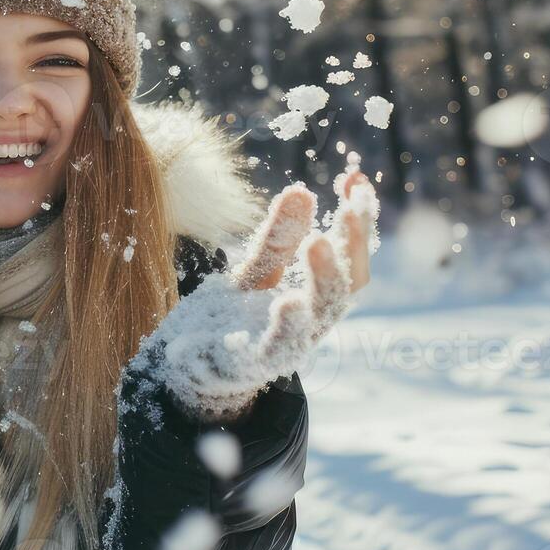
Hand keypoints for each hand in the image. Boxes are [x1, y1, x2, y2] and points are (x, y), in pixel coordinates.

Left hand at [231, 155, 378, 363]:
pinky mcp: (257, 364)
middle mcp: (313, 322)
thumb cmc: (232, 320)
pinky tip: (289, 302)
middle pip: (348, 283)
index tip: (356, 179)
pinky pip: (278, 347)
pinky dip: (288, 327)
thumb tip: (301, 189)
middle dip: (353, 244)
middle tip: (350, 206)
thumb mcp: (255, 272)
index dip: (357, 219)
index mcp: (316, 297)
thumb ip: (279, 239)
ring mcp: (290, 345)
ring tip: (318, 242)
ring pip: (322, 314)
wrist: (193, 371)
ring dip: (324, 279)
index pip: (347, 254)